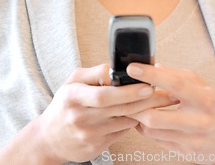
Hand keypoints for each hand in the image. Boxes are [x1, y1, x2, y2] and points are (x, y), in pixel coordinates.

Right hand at [36, 64, 175, 163]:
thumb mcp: (73, 81)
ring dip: (144, 112)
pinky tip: (144, 114)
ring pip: (123, 121)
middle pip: (118, 109)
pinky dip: (133, 122)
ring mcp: (88, 135)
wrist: (49, 138)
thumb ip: (96, 73)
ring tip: (162, 102)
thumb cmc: (64, 104)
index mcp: (73, 97)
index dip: (127, 91)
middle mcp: (81, 117)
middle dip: (145, 101)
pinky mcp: (96, 148)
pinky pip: (120, 132)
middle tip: (165, 93)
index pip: (104, 95)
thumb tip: (118, 67)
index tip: (147, 85)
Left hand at [127, 63, 214, 163]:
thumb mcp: (204, 87)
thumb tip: (154, 66)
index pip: (175, 84)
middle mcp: (198, 122)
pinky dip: (145, 128)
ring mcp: (191, 140)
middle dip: (136, 105)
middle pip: (155, 117)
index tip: (133, 68)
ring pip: (151, 130)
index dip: (151, 75)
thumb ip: (178, 75)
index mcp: (205, 99)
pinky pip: (155, 140)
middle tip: (125, 92)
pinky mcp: (184, 152)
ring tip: (134, 104)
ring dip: (138, 116)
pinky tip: (145, 118)